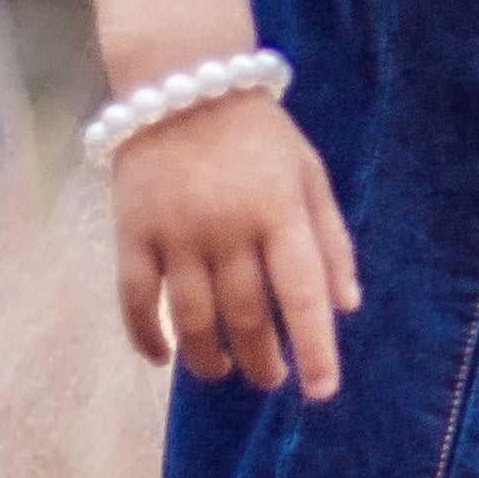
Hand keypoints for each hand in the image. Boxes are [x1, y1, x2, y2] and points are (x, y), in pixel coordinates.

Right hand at [109, 94, 362, 395]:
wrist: (184, 84)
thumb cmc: (259, 137)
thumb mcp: (310, 176)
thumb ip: (331, 240)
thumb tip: (347, 305)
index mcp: (280, 213)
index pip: (303, 294)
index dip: (316, 348)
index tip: (321, 392)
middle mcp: (228, 227)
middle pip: (246, 315)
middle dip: (261, 360)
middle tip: (271, 380)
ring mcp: (176, 231)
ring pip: (192, 317)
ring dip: (208, 357)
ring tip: (222, 373)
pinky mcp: (131, 231)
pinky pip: (135, 297)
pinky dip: (146, 335)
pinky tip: (161, 357)